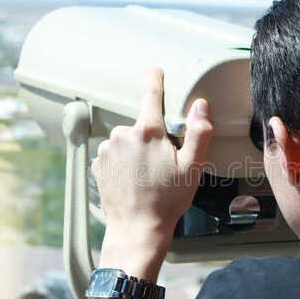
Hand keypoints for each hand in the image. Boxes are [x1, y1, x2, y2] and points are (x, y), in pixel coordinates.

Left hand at [91, 67, 213, 278]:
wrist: (137, 229)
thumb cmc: (167, 201)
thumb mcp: (192, 168)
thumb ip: (199, 133)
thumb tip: (201, 106)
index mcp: (148, 131)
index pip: (152, 95)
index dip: (155, 80)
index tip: (155, 69)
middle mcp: (123, 134)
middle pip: (142, 125)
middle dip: (152, 138)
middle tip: (162, 165)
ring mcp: (107, 149)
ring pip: (126, 140)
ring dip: (135, 151)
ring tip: (146, 177)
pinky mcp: (98, 164)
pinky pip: (113, 154)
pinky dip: (122, 162)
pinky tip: (132, 180)